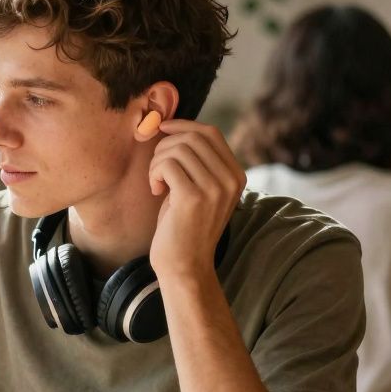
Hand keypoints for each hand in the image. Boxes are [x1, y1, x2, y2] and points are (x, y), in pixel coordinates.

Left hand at [145, 119, 244, 283]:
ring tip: (157, 183)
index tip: (163, 131)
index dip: (183, 125)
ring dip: (157, 161)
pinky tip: (156, 190)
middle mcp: (230, 180)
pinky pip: (167, 164)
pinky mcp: (193, 197)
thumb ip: (196, 162)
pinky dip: (154, 173)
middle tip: (157, 169)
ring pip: (177, 148)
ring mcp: (214, 188)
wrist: (184, 266)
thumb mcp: (199, 189)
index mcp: (236, 175)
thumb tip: (171, 125)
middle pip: (192, 137)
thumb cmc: (184, 226)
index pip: (210, 133)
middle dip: (166, 146)